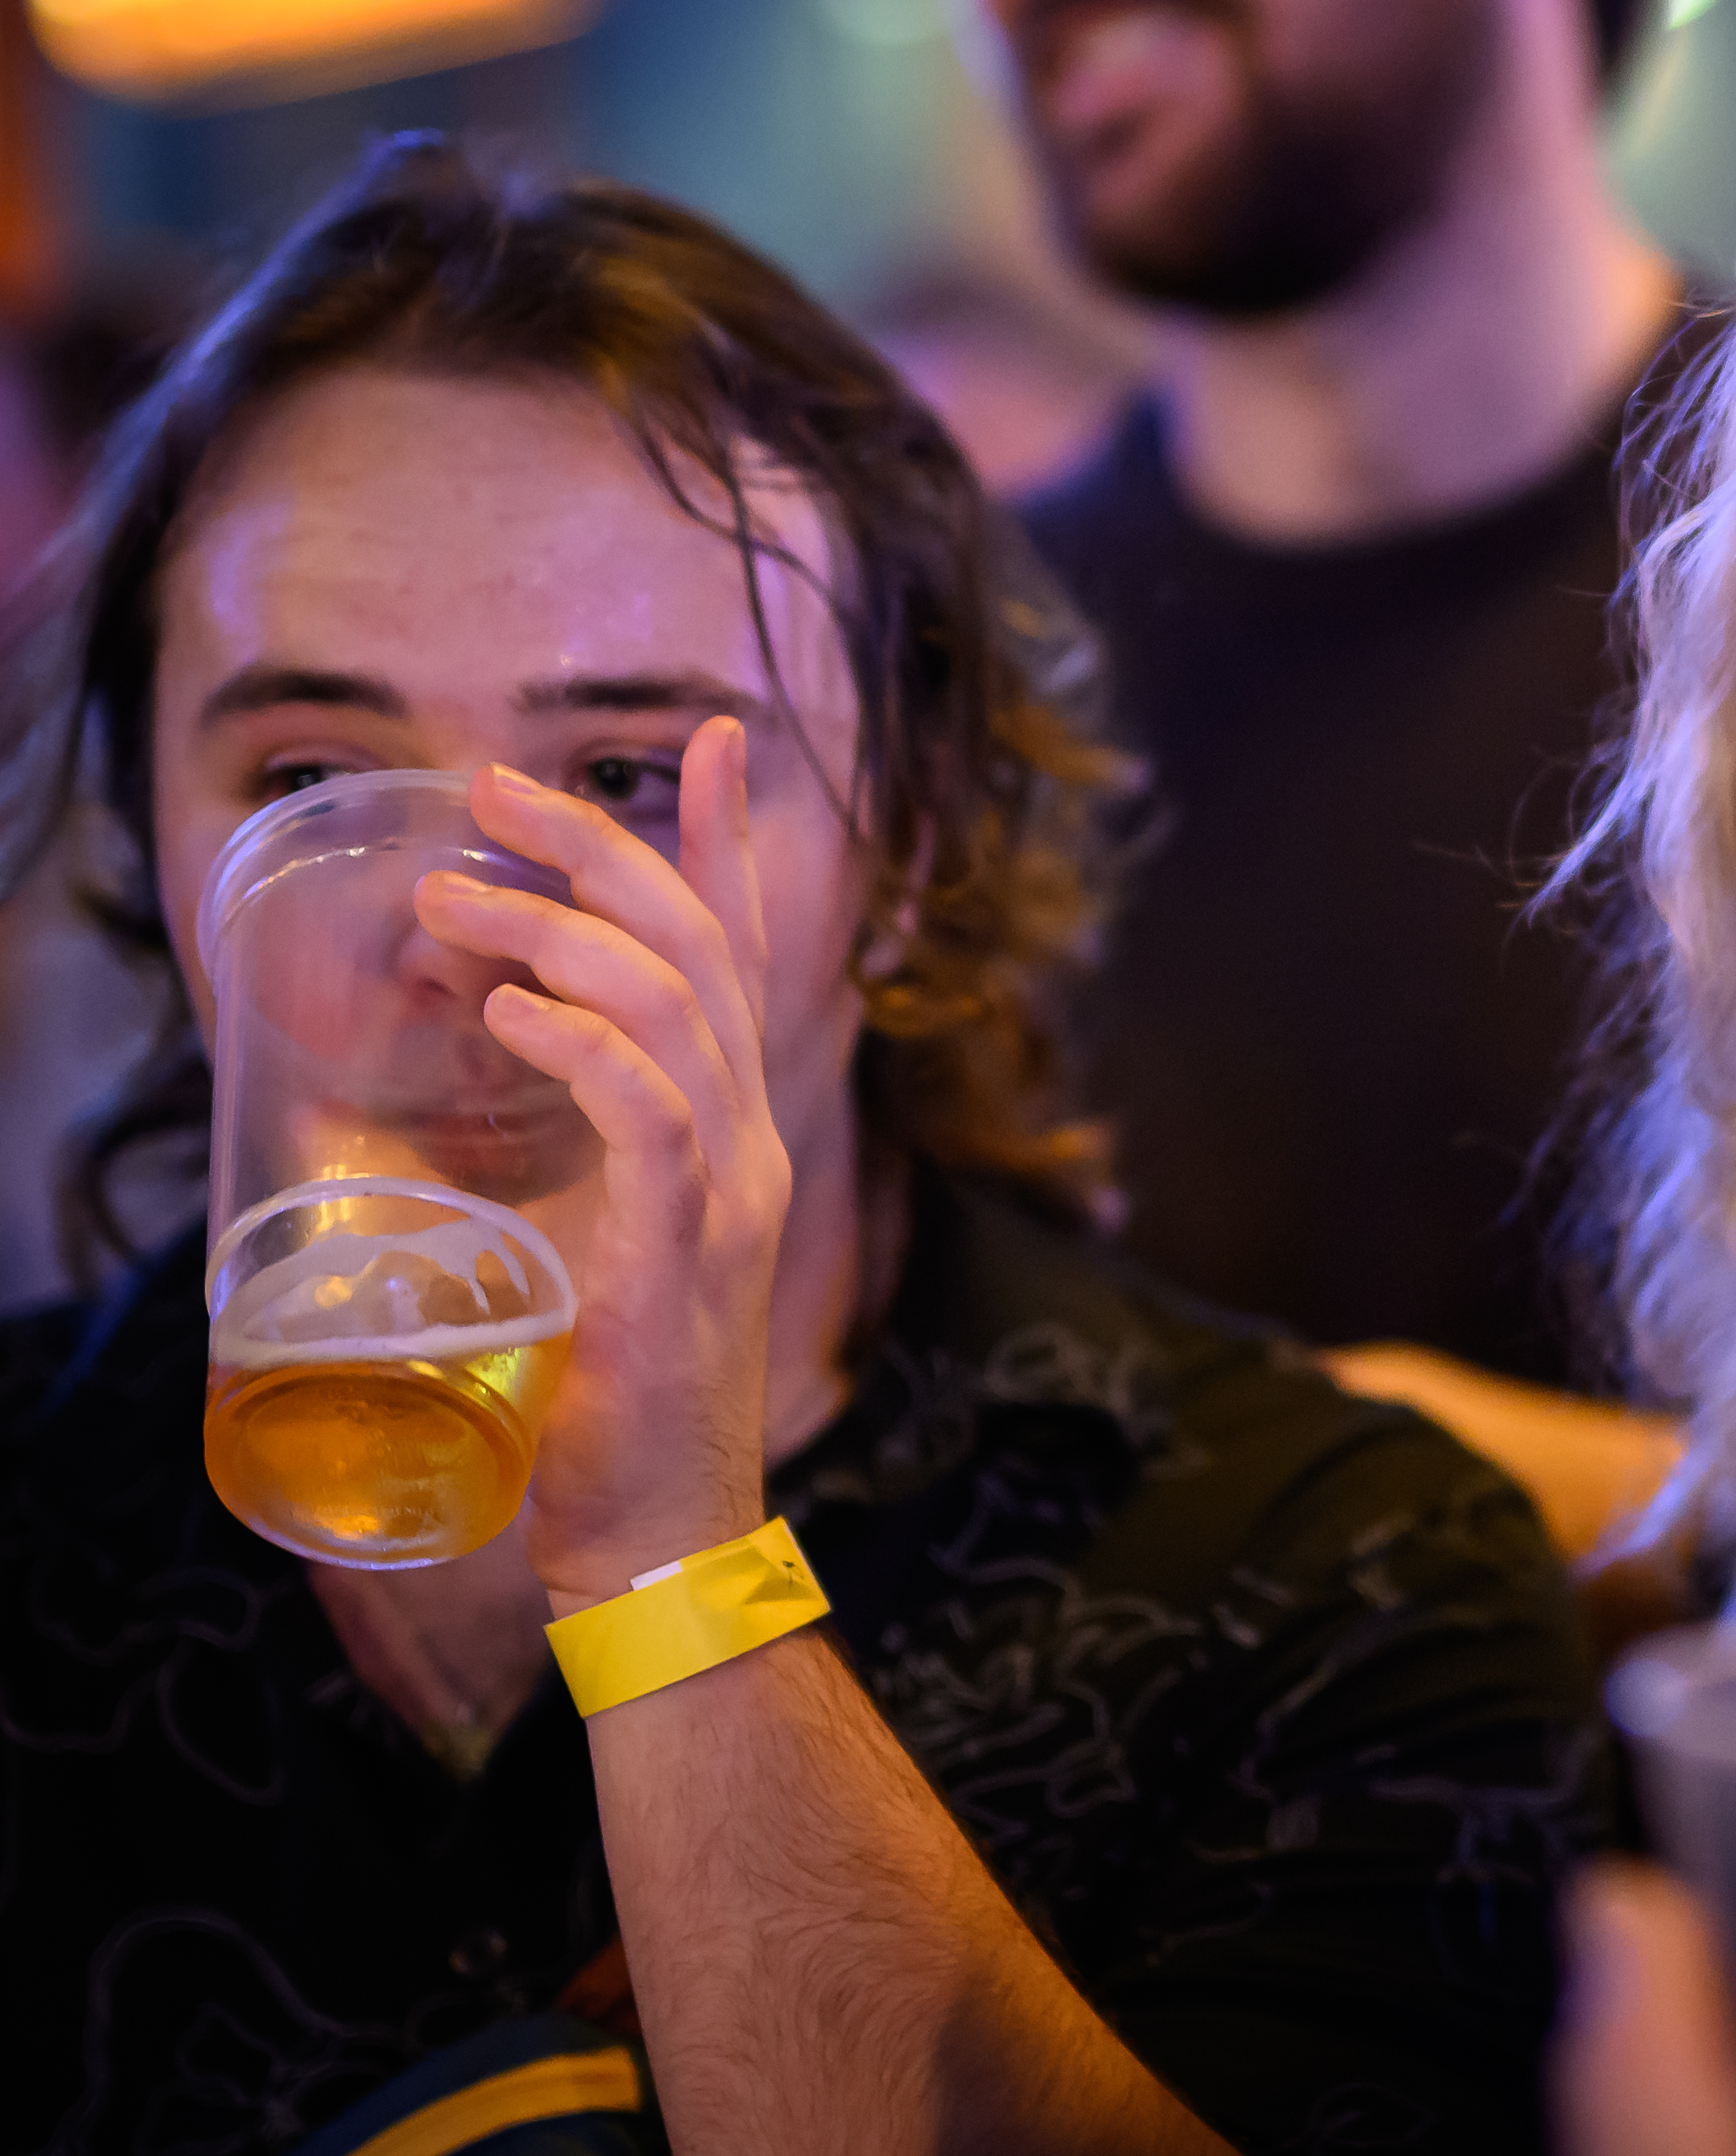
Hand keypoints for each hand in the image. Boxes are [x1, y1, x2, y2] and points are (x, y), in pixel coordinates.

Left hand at [414, 719, 788, 1610]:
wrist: (662, 1529)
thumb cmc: (612, 1399)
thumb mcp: (599, 1241)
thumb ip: (583, 1158)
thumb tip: (502, 1074)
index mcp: (734, 1129)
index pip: (743, 954)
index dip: (723, 840)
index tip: (710, 735)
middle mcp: (751, 1136)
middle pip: (703, 946)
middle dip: (603, 846)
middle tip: (494, 790)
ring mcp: (731, 1186)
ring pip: (676, 1004)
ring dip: (561, 933)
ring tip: (456, 905)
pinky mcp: (688, 1242)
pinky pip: (652, 1107)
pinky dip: (581, 1043)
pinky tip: (509, 1014)